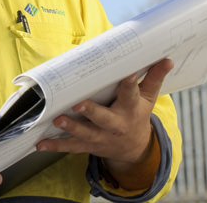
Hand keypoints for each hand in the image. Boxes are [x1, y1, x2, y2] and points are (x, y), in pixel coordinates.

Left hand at [35, 58, 174, 189]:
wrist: (134, 149)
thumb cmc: (137, 115)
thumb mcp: (148, 99)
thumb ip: (154, 78)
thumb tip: (166, 58)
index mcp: (131, 109)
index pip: (131, 94)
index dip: (130, 84)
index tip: (127, 73)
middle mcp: (115, 125)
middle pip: (103, 118)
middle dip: (91, 112)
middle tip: (78, 104)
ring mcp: (100, 137)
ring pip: (85, 133)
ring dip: (71, 127)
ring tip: (58, 119)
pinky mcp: (88, 146)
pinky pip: (71, 146)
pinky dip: (55, 145)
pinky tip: (40, 143)